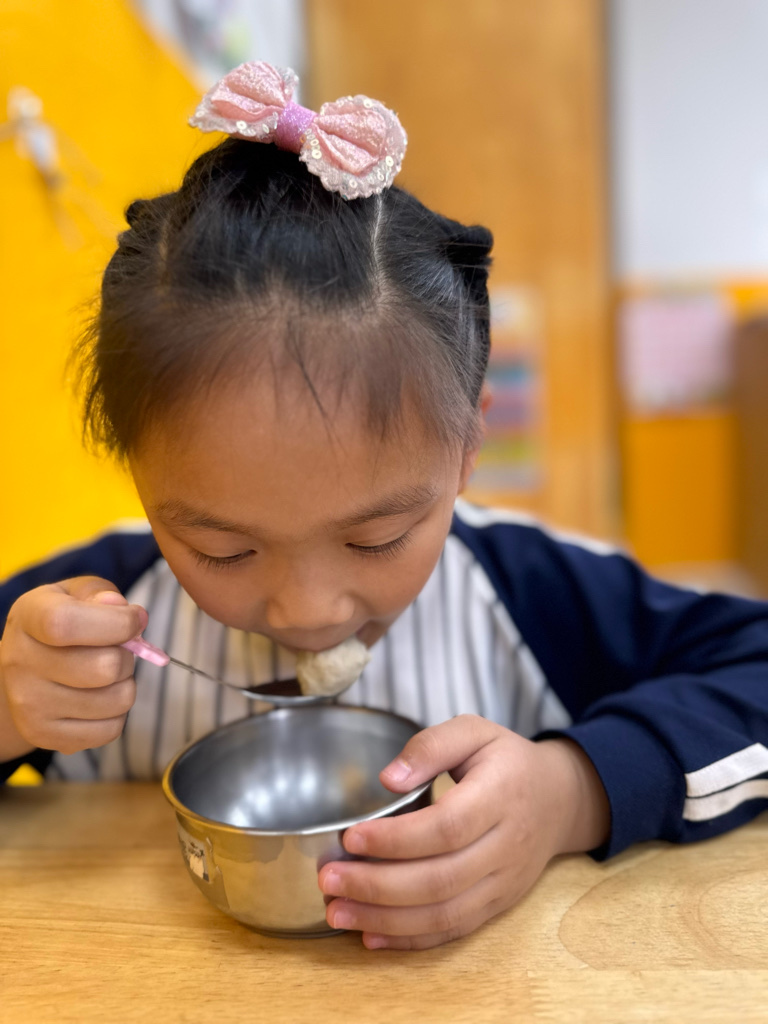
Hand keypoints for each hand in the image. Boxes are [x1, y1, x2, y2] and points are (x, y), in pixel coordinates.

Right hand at [0, 577, 147, 759]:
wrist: (25, 668)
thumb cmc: (62, 623)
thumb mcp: (77, 593)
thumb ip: (102, 593)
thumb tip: (126, 612)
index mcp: (28, 617)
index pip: (65, 623)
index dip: (115, 623)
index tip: (135, 620)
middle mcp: (19, 662)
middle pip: (104, 668)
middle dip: (128, 656)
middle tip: (117, 651)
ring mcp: (28, 704)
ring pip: (116, 701)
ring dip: (125, 685)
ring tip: (106, 676)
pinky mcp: (42, 734)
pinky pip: (110, 730)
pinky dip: (117, 714)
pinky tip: (98, 698)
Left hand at [318, 714, 609, 949]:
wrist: (560, 800)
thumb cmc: (507, 761)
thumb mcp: (475, 731)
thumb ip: (431, 745)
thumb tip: (388, 778)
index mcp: (500, 796)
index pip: (447, 827)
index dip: (396, 839)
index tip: (350, 838)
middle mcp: (505, 846)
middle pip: (440, 879)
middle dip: (377, 886)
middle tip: (328, 879)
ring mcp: (503, 882)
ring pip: (445, 914)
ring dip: (386, 919)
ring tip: (337, 912)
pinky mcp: (498, 906)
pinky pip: (454, 931)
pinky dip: (411, 940)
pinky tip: (371, 935)